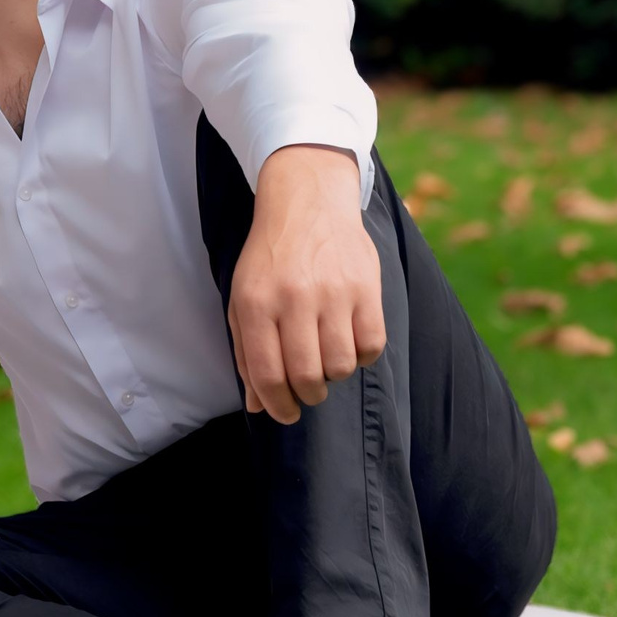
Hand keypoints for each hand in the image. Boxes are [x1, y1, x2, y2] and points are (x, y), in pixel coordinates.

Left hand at [228, 144, 385, 425]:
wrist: (307, 203)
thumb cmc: (271, 259)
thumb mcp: (244, 299)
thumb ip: (247, 352)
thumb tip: (258, 406)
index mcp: (257, 302)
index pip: (267, 374)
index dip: (278, 405)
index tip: (285, 413)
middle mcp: (294, 298)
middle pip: (307, 376)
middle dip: (308, 396)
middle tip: (308, 390)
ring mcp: (334, 292)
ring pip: (341, 366)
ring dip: (334, 374)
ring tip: (326, 357)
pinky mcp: (367, 288)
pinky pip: (371, 346)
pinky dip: (361, 355)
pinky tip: (349, 339)